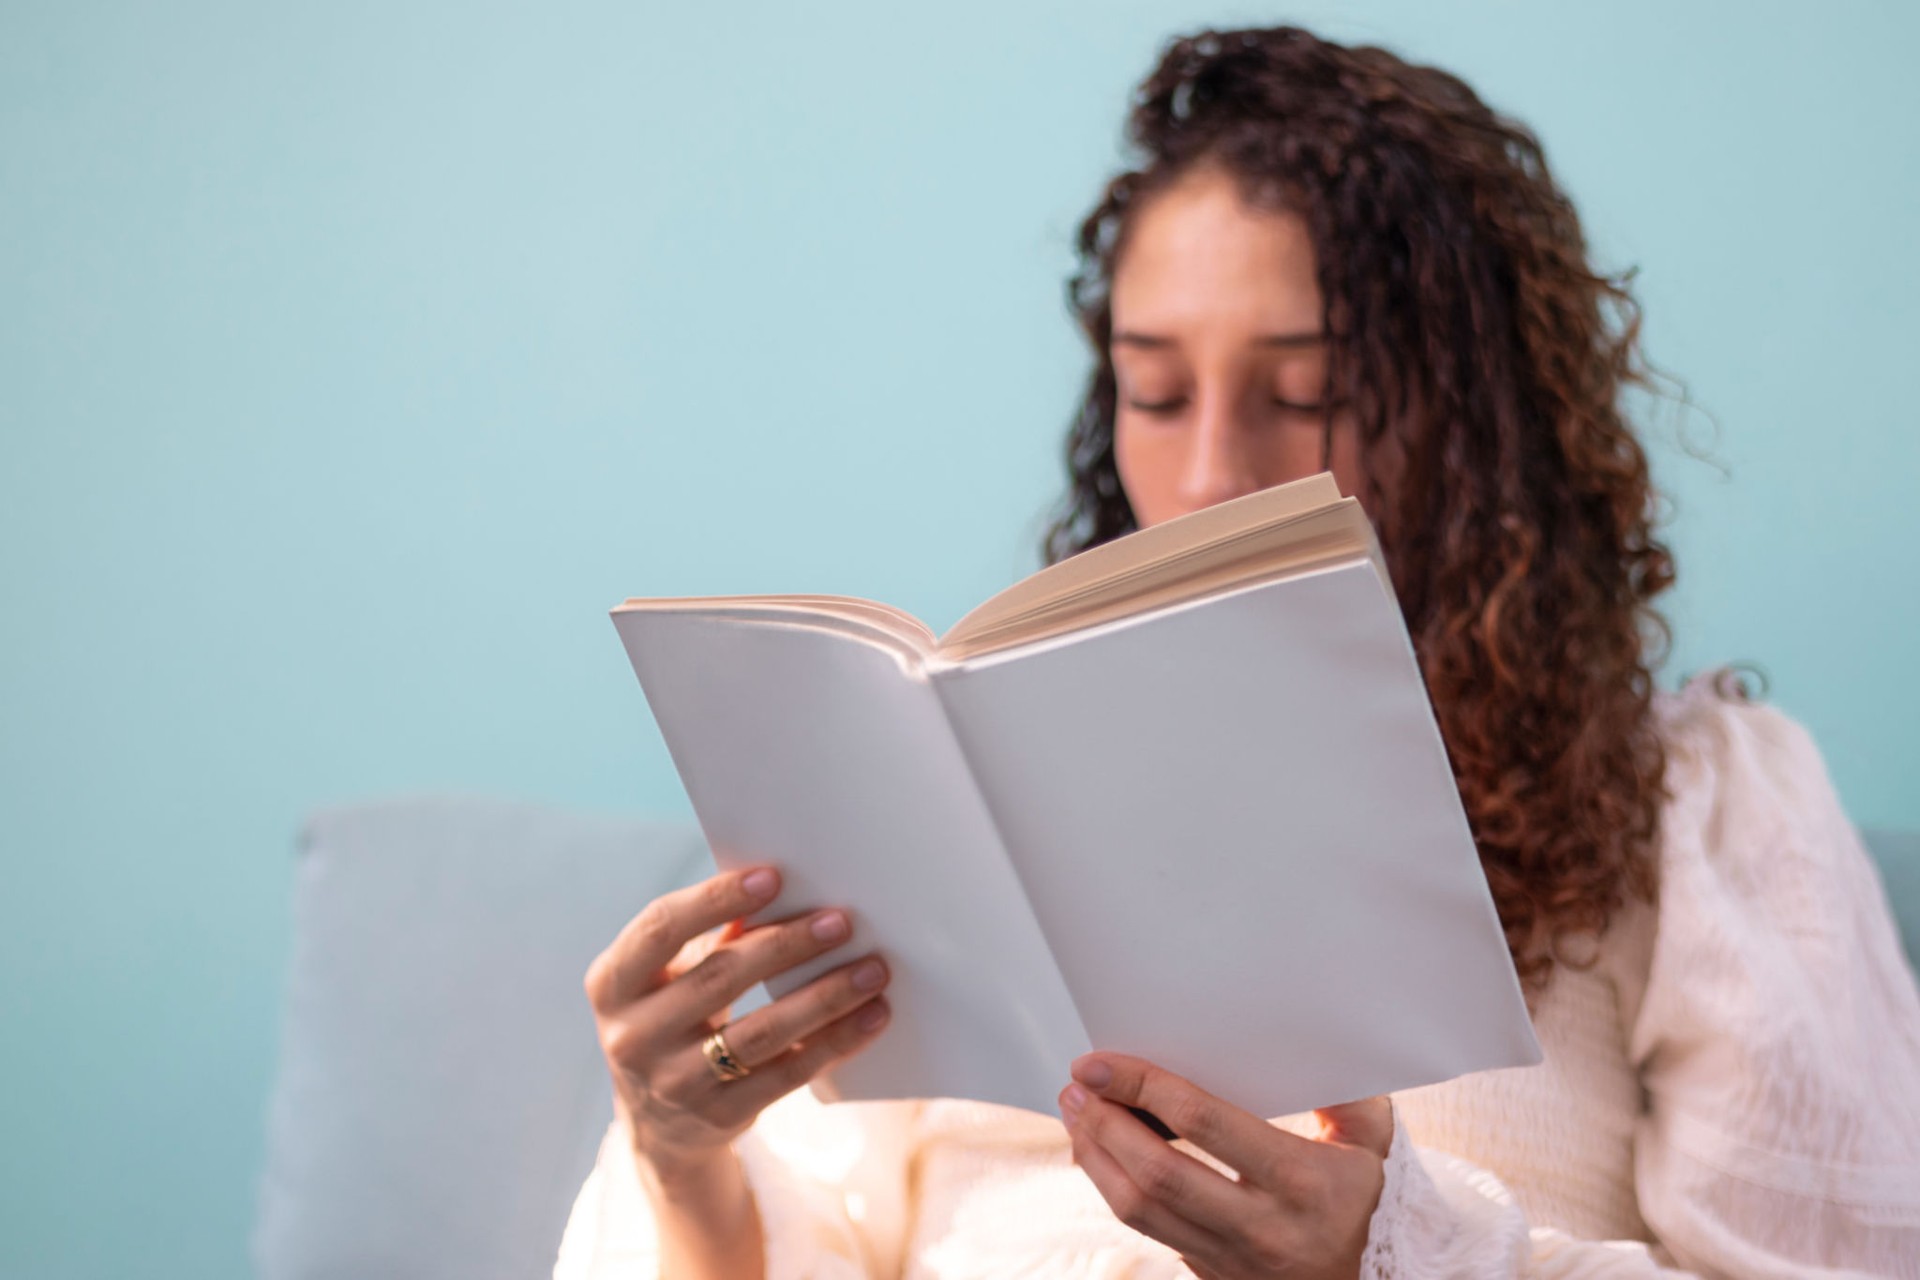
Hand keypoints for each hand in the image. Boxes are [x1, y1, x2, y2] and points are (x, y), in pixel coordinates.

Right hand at [583, 865, 891, 1175]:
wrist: (660, 1126)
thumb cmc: (673, 1019)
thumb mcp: (667, 979)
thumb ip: (710, 937)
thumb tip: (784, 890)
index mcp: (612, 984)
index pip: (660, 929)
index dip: (714, 899)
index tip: (772, 878)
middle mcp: (632, 1035)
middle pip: (719, 978)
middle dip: (786, 945)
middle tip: (840, 922)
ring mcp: (674, 1082)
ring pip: (762, 1032)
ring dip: (824, 997)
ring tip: (872, 969)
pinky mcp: (719, 1116)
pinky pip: (788, 1074)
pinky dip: (836, 1042)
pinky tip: (871, 1016)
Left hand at [1058, 1053, 1390, 1279]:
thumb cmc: (1371, 1202)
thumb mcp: (1372, 1144)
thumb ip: (1343, 1094)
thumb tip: (1310, 1037)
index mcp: (1301, 1180)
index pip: (1204, 1123)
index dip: (1143, 1088)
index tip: (1102, 1063)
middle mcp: (1263, 1226)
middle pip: (1158, 1173)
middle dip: (1105, 1123)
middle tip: (1076, 1086)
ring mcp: (1233, 1260)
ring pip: (1140, 1211)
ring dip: (1095, 1158)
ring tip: (1076, 1114)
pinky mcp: (1212, 1276)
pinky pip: (1150, 1231)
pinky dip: (1115, 1189)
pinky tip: (1101, 1155)